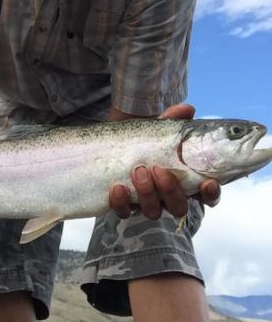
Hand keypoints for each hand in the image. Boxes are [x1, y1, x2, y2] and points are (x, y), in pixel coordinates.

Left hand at [109, 103, 220, 220]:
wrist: (111, 142)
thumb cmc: (144, 138)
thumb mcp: (158, 127)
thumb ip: (173, 119)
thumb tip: (186, 109)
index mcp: (185, 179)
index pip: (206, 194)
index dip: (211, 193)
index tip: (208, 182)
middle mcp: (168, 196)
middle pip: (179, 207)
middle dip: (170, 190)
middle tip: (158, 169)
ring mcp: (146, 202)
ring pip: (153, 211)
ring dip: (147, 193)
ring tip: (138, 171)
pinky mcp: (124, 204)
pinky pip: (124, 212)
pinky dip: (121, 202)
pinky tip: (117, 187)